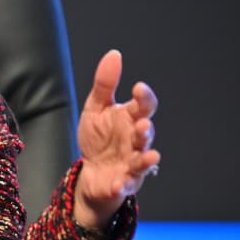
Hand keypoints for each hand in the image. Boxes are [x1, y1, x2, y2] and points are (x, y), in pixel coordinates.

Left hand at [75, 50, 160, 229]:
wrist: (90, 172)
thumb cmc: (98, 138)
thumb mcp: (95, 109)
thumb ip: (105, 84)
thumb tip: (114, 54)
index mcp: (130, 120)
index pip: (144, 106)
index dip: (144, 98)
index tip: (138, 88)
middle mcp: (135, 141)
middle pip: (146, 134)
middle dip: (145, 130)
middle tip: (141, 125)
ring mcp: (131, 163)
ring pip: (142, 161)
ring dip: (145, 158)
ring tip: (149, 155)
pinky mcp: (122, 183)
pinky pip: (125, 185)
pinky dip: (123, 185)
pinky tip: (118, 184)